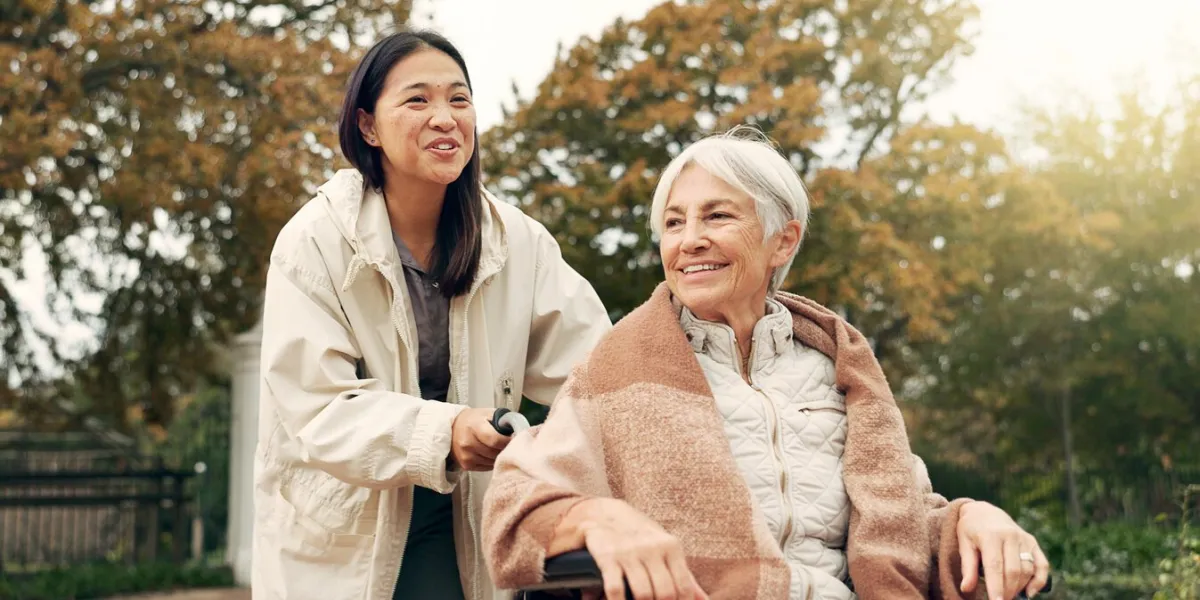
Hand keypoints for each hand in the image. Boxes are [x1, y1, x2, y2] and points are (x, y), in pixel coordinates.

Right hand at [449, 407, 511, 470]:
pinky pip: (487, 467)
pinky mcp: (466, 465)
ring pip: (492, 462)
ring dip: (499, 456)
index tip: (515, 438)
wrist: (453, 428)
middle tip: (509, 444)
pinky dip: (492, 462)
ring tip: (499, 448)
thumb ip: (503, 421)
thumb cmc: (475, 420)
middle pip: (495, 453)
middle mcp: (468, 443)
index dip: (508, 441)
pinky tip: (491, 453)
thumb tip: (519, 432)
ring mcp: (466, 456)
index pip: (495, 440)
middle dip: (505, 449)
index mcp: (474, 426)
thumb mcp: (488, 413)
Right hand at [570, 498, 707, 599]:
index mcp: (671, 546)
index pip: (683, 586)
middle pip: (665, 593)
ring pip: (643, 593)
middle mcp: (652, 548)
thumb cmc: (641, 535)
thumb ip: (684, 574)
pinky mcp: (608, 557)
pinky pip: (616, 589)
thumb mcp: (666, 547)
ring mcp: (629, 552)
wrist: (604, 512)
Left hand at [958, 501, 1050, 598]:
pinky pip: (1042, 564)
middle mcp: (1010, 535)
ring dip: (1019, 587)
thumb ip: (967, 567)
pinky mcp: (1033, 542)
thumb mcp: (964, 544)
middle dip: (1007, 591)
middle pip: (1013, 570)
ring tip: (1008, 595)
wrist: (984, 511)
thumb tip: (966, 589)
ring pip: (1027, 570)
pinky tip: (1029, 593)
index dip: (996, 586)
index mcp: (990, 535)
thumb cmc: (971, 530)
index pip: (995, 566)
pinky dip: (1039, 581)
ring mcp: (1024, 538)